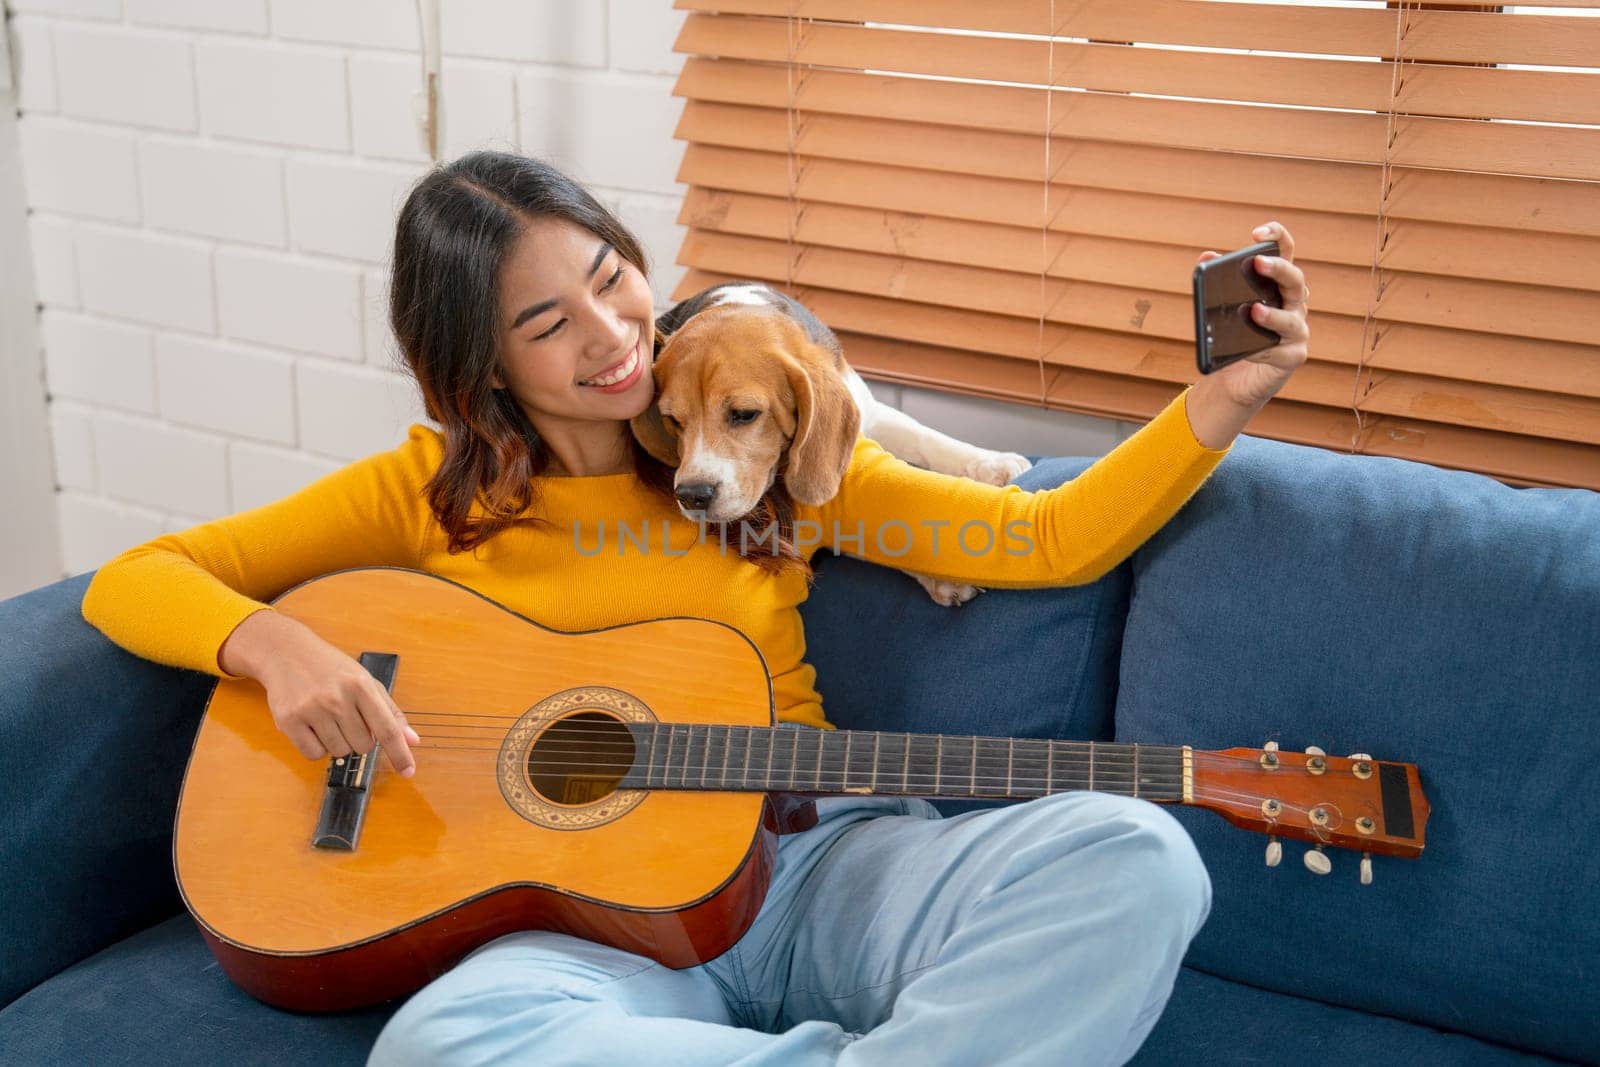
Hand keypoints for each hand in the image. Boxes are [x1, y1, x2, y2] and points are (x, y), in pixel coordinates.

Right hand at [253, 621, 419, 776]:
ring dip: (338, 743)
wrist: (286, 653)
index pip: (387, 729)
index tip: (408, 771)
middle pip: (363, 746)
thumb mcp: (365, 681)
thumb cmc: (331, 669)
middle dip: (360, 738)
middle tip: (347, 717)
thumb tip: (412, 740)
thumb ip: (390, 711)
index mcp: (361, 686)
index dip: (400, 753)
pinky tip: (313, 726)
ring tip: (328, 718)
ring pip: (340, 752)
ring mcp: (312, 710)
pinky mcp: (289, 721)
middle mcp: (337, 698)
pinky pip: (314, 755)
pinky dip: (317, 747)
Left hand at [1195, 221, 1310, 410]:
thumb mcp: (1221, 307)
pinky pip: (1281, 352)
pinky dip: (1264, 351)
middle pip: (1295, 280)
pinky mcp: (1293, 356)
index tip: (1257, 233)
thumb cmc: (1234, 335)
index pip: (1286, 252)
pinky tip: (1249, 352)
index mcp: (1278, 284)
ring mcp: (1297, 329)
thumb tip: (1206, 258)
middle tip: (1257, 262)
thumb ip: (1215, 282)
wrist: (1236, 378)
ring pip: (1291, 319)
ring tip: (1253, 310)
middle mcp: (1293, 303)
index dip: (1277, 237)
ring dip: (1272, 315)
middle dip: (1278, 269)